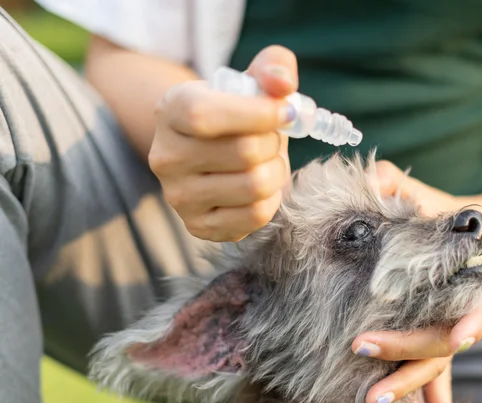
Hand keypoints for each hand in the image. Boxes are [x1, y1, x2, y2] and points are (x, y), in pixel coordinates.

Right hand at [149, 46, 298, 241]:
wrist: (212, 153)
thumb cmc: (237, 114)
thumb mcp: (251, 81)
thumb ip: (273, 68)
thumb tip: (282, 84)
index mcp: (171, 111)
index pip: (205, 116)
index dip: (257, 114)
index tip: (285, 111)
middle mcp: (166, 157)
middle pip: (243, 153)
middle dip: (274, 143)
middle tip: (273, 138)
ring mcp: (179, 196)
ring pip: (254, 187)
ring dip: (277, 172)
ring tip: (269, 161)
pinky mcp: (199, 226)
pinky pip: (254, 216)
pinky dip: (272, 200)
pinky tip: (263, 187)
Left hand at [352, 161, 481, 402]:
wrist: (451, 227)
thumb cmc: (430, 209)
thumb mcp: (414, 189)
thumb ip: (396, 184)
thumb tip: (379, 182)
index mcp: (469, 270)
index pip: (477, 300)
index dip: (472, 321)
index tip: (461, 340)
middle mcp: (464, 305)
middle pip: (442, 338)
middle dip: (406, 348)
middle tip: (361, 346)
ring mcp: (449, 328)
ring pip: (434, 365)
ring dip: (408, 385)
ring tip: (374, 401)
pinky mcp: (433, 343)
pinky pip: (437, 379)